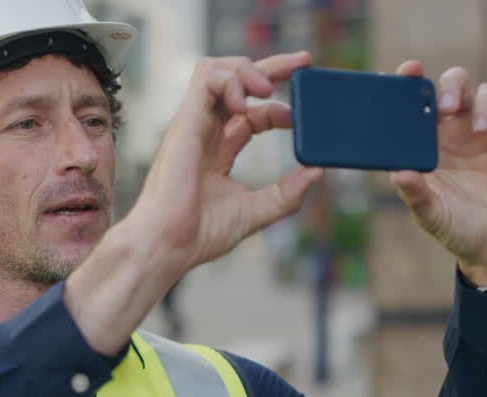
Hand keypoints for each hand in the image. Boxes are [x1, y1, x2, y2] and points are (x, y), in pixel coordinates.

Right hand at [64, 52, 324, 355]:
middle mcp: (205, 133)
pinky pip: (206, 78)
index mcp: (218, 152)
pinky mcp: (186, 121)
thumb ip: (286, 194)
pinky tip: (246, 101)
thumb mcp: (255, 212)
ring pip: (217, 70)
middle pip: (237, 84)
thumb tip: (317, 173)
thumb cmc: (199, 235)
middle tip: (304, 62)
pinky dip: (231, 80)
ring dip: (248, 69)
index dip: (277, 108)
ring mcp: (194, 125)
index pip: (250, 114)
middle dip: (272, 68)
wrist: (169, 243)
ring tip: (270, 87)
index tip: (299, 117)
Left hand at [390, 62, 486, 286]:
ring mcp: (471, 129)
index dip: (399, 91)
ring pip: (463, 87)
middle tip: (419, 85)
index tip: (391, 80)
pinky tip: (480, 127)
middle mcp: (443, 134)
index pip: (406, 112)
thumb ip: (415, 194)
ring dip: (453, 88)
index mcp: (419, 148)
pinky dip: (485, 104)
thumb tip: (398, 174)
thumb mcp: (430, 214)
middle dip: (425, 82)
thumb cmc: (457, 228)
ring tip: (447, 109)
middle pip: (433, 89)